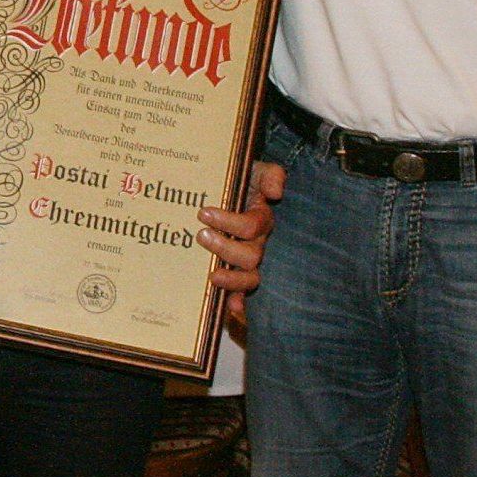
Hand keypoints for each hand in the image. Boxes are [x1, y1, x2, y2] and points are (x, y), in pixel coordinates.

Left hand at [201, 159, 284, 324]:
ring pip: (249, 278)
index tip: (203, 213)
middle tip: (201, 236)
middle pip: (251, 256)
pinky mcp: (236, 272)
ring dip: (232, 280)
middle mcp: (258, 243)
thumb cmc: (240, 179)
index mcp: (260, 219)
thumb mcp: (254, 169)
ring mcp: (248, 260)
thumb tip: (275, 191)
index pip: (251, 226)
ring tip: (210, 274)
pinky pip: (244, 294)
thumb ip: (269, 174)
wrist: (227, 187)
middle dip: (225, 249)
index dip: (230, 222)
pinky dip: (239, 302)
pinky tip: (230, 307)